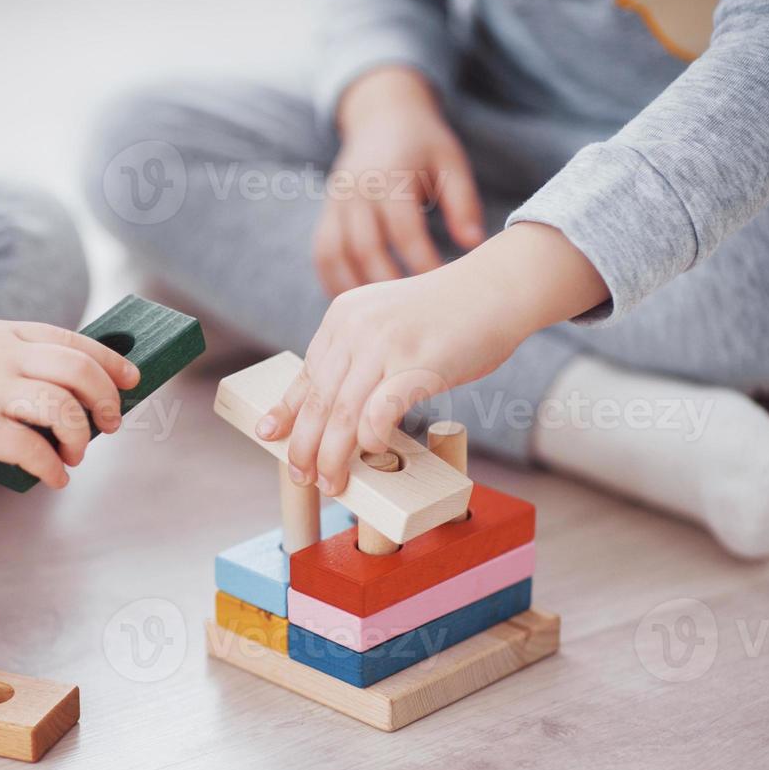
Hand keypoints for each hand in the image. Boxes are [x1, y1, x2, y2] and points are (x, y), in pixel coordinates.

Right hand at [0, 314, 140, 487]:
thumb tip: (67, 391)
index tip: (132, 380)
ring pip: (61, 409)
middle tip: (109, 423)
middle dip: (106, 401)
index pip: (76, 342)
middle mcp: (4, 358)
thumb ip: (16, 355)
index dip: (111, 362)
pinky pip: (29, 448)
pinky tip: (54, 475)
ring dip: (80, 436)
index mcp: (8, 334)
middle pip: (80, 372)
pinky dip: (52, 466)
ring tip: (75, 453)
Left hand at [261, 223, 608, 494]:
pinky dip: (371, 438)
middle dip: (304, 445)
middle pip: (317, 398)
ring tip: (333, 481)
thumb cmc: (448, 317)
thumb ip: (359, 356)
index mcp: (342, 316)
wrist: (497, 288)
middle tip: (301, 475)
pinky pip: (379, 411)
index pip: (305, 373)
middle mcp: (356, 326)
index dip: (287, 411)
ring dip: (333, 455)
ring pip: (341, 412)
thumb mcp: (388, 325)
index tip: (271, 437)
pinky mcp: (416, 362)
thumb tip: (335, 411)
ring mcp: (385, 343)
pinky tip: (373, 452)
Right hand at [314, 66, 485, 296]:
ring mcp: (335, 203)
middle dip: (389, 284)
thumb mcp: (450, 161)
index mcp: (389, 175)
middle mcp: (356, 190)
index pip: (404, 230)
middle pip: (366, 248)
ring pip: (336, 255)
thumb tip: (474, 244)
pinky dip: (335, 281)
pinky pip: (322, 254)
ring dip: (357, 288)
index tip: (442, 289)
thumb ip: (462, 202)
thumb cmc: (423, 144)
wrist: (380, 115)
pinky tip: (356, 304)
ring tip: (382, 316)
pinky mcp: (326, 214)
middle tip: (413, 315)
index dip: (422, 262)